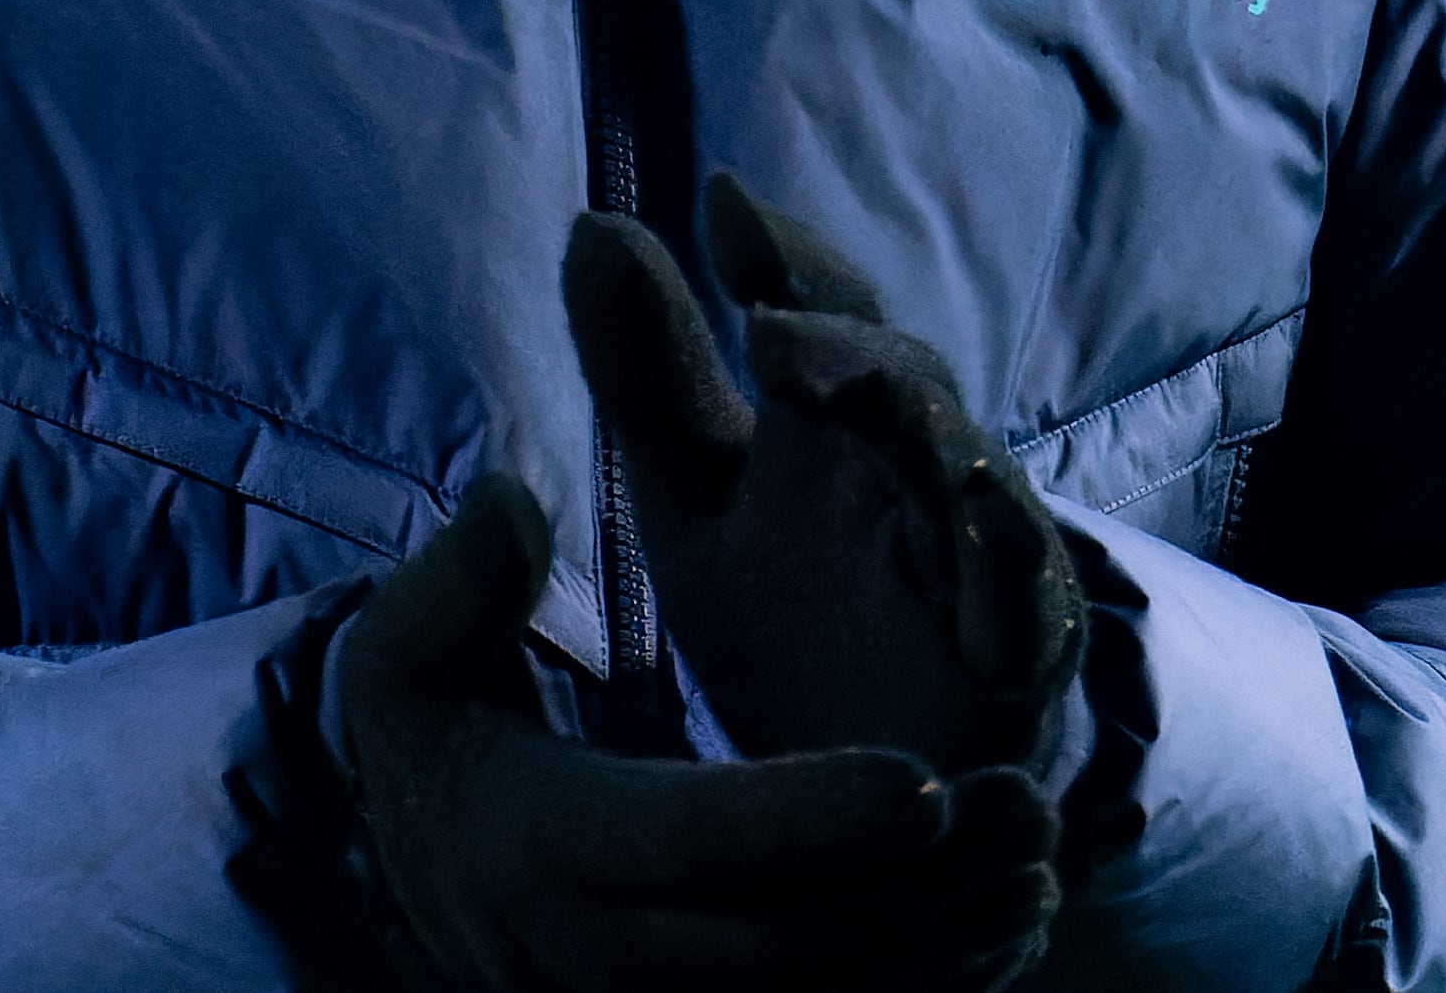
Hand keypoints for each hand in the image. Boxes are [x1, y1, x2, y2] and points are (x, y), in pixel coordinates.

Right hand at [338, 474, 1061, 992]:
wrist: (413, 880)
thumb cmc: (436, 742)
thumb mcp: (405, 659)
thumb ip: (460, 583)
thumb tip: (513, 499)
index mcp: (547, 842)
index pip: (692, 835)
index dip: (810, 819)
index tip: (925, 780)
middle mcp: (599, 950)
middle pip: (784, 949)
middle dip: (921, 896)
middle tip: (1033, 813)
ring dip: (941, 954)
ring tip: (1040, 872)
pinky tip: (1003, 941)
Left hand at [565, 170, 1083, 775]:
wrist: (880, 802)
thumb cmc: (795, 625)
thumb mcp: (696, 502)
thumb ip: (648, 375)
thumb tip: (589, 223)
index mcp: (838, 425)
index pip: (825, 314)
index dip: (785, 258)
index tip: (720, 202)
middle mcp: (918, 471)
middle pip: (903, 382)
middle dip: (847, 348)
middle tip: (774, 327)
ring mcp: (977, 561)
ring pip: (970, 476)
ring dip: (934, 431)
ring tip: (891, 401)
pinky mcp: (1018, 658)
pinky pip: (1028, 602)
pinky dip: (1013, 560)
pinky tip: (987, 521)